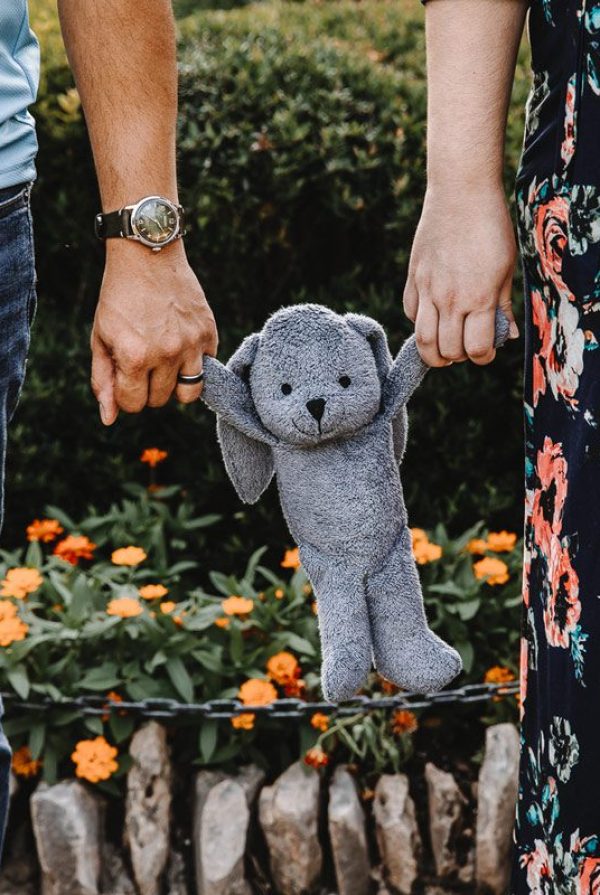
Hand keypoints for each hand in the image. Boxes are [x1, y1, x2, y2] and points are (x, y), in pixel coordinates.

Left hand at [91, 240, 217, 423]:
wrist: (147, 254)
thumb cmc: (118, 297)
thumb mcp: (100, 337)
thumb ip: (104, 380)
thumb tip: (109, 419)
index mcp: (135, 357)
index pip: (134, 404)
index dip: (126, 393)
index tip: (125, 373)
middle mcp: (166, 355)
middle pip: (160, 400)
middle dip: (149, 388)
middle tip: (143, 361)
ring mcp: (191, 344)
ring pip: (189, 393)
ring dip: (174, 384)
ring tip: (165, 363)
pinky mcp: (209, 333)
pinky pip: (206, 367)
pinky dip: (194, 363)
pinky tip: (180, 342)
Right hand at [403, 184, 518, 366]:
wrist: (461, 192)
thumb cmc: (491, 227)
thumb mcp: (506, 268)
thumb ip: (503, 305)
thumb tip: (507, 335)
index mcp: (479, 298)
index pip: (477, 349)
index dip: (484, 356)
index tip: (488, 351)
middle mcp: (450, 299)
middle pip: (447, 352)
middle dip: (459, 357)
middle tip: (467, 346)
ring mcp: (427, 290)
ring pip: (423, 340)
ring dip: (435, 351)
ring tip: (445, 345)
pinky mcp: (413, 278)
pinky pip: (410, 313)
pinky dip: (421, 322)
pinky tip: (433, 315)